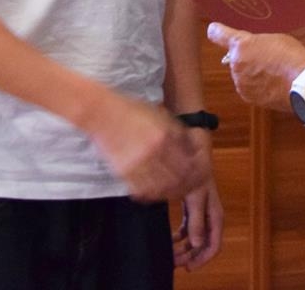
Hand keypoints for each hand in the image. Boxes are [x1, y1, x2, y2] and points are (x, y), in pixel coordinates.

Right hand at [87, 94, 206, 202]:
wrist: (102, 114)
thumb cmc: (131, 111)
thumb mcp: (161, 116)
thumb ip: (178, 134)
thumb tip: (193, 150)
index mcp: (165, 136)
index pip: (190, 164)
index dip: (199, 173)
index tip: (201, 175)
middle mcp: (153, 152)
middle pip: (179, 180)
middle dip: (188, 186)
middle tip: (190, 187)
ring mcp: (138, 164)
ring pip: (162, 189)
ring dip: (171, 192)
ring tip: (174, 191)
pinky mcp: (124, 172)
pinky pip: (143, 191)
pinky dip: (152, 194)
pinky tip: (156, 192)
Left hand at [171, 132, 222, 270]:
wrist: (190, 135)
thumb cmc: (195, 161)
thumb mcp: (196, 192)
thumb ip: (197, 218)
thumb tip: (198, 242)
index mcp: (212, 207)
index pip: (214, 239)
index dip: (203, 256)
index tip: (189, 266)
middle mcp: (207, 206)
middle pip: (205, 239)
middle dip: (194, 254)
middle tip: (178, 264)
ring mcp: (199, 202)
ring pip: (196, 233)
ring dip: (186, 246)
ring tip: (173, 255)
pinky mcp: (189, 197)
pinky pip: (188, 223)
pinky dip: (180, 233)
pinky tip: (170, 238)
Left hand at [207, 23, 304, 110]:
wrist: (303, 83)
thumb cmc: (292, 57)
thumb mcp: (274, 39)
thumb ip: (256, 43)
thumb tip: (253, 50)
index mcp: (241, 45)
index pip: (220, 35)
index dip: (217, 31)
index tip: (213, 29)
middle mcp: (236, 64)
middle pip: (236, 59)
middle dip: (248, 58)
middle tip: (269, 58)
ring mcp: (241, 83)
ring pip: (243, 75)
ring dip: (253, 73)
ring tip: (275, 72)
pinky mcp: (248, 97)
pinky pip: (249, 88)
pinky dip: (258, 87)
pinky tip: (275, 83)